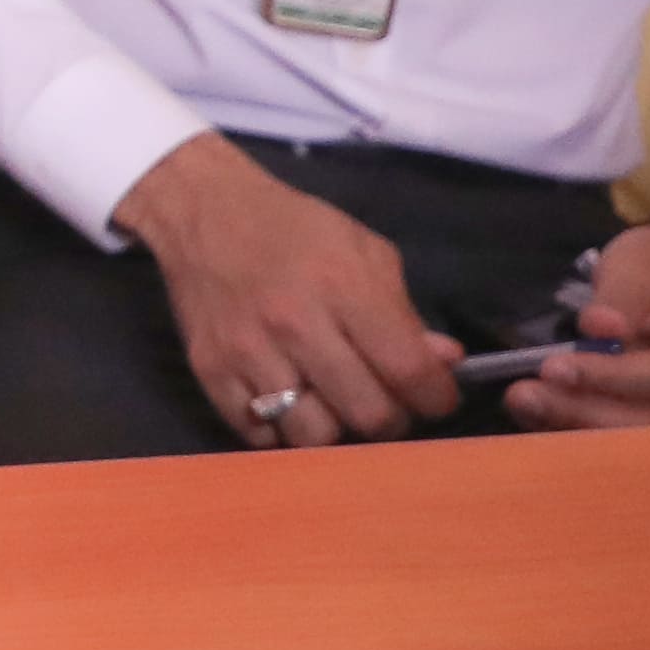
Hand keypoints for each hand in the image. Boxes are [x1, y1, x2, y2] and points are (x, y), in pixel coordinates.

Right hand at [113, 139, 460, 448]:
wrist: (204, 212)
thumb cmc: (295, 229)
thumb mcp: (365, 252)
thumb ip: (404, 312)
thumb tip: (444, 363)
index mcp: (343, 286)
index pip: (408, 369)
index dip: (436, 397)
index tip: (436, 397)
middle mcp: (295, 324)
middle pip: (367, 414)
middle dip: (392, 420)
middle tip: (387, 403)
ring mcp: (247, 353)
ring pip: (313, 436)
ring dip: (334, 428)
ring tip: (334, 406)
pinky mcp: (210, 372)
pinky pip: (258, 436)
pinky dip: (280, 431)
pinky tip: (288, 404)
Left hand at [508, 216, 649, 430]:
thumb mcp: (640, 262)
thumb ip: (620, 296)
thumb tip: (599, 329)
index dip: (610, 377)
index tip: (554, 368)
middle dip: (585, 410)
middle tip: (522, 394)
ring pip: (642, 439)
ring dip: (578, 425)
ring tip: (524, 401)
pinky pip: (633, 437)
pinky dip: (584, 427)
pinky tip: (541, 411)